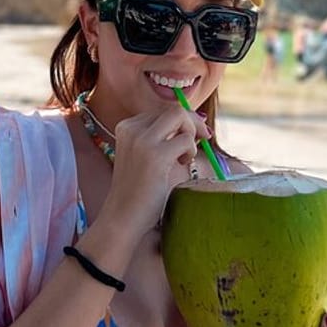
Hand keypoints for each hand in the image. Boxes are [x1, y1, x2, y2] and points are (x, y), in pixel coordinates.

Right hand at [96, 106, 209, 240]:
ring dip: (191, 135)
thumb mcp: (146, 156)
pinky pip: (185, 140)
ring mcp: (141, 140)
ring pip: (180, 117)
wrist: (123, 217)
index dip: (184, 120)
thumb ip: (163, 137)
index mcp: (127, 127)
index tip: (195, 135)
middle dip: (193, 122)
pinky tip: (183, 164)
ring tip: (185, 157)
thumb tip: (197, 120)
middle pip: (173, 109)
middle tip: (203, 139)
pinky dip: (191, 151)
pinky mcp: (154, 155)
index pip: (163, 110)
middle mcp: (132, 129)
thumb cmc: (139, 191)